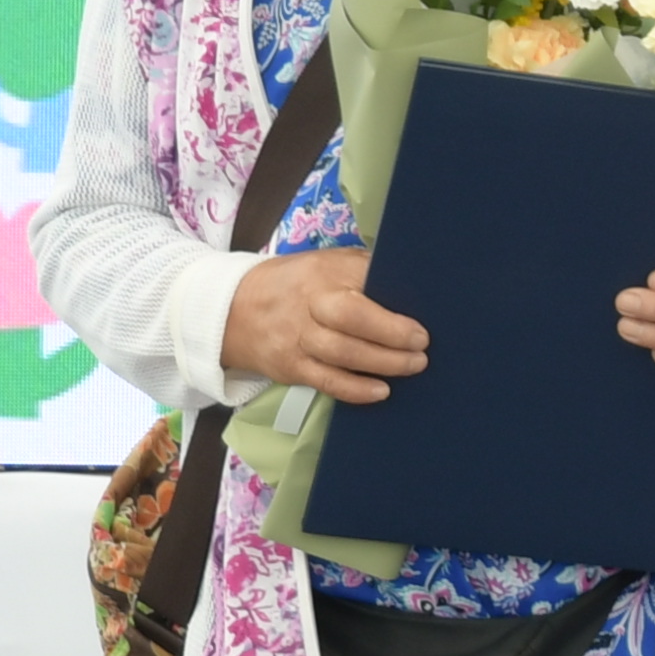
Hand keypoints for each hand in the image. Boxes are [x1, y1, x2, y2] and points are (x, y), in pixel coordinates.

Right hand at [220, 244, 427, 406]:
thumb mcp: (327, 264)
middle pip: (351, 319)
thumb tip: (414, 283)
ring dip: (383, 363)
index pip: (362, 282)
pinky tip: (381, 391)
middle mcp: (308, 304)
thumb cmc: (296, 284)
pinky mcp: (290, 367)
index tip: (423, 319)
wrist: (231, 309)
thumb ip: (363, 271)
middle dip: (392, 334)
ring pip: (342, 353)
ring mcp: (297, 338)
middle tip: (422, 345)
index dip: (393, 302)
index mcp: (322, 274)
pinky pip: (326, 381)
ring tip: (413, 366)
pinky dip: (356, 389)